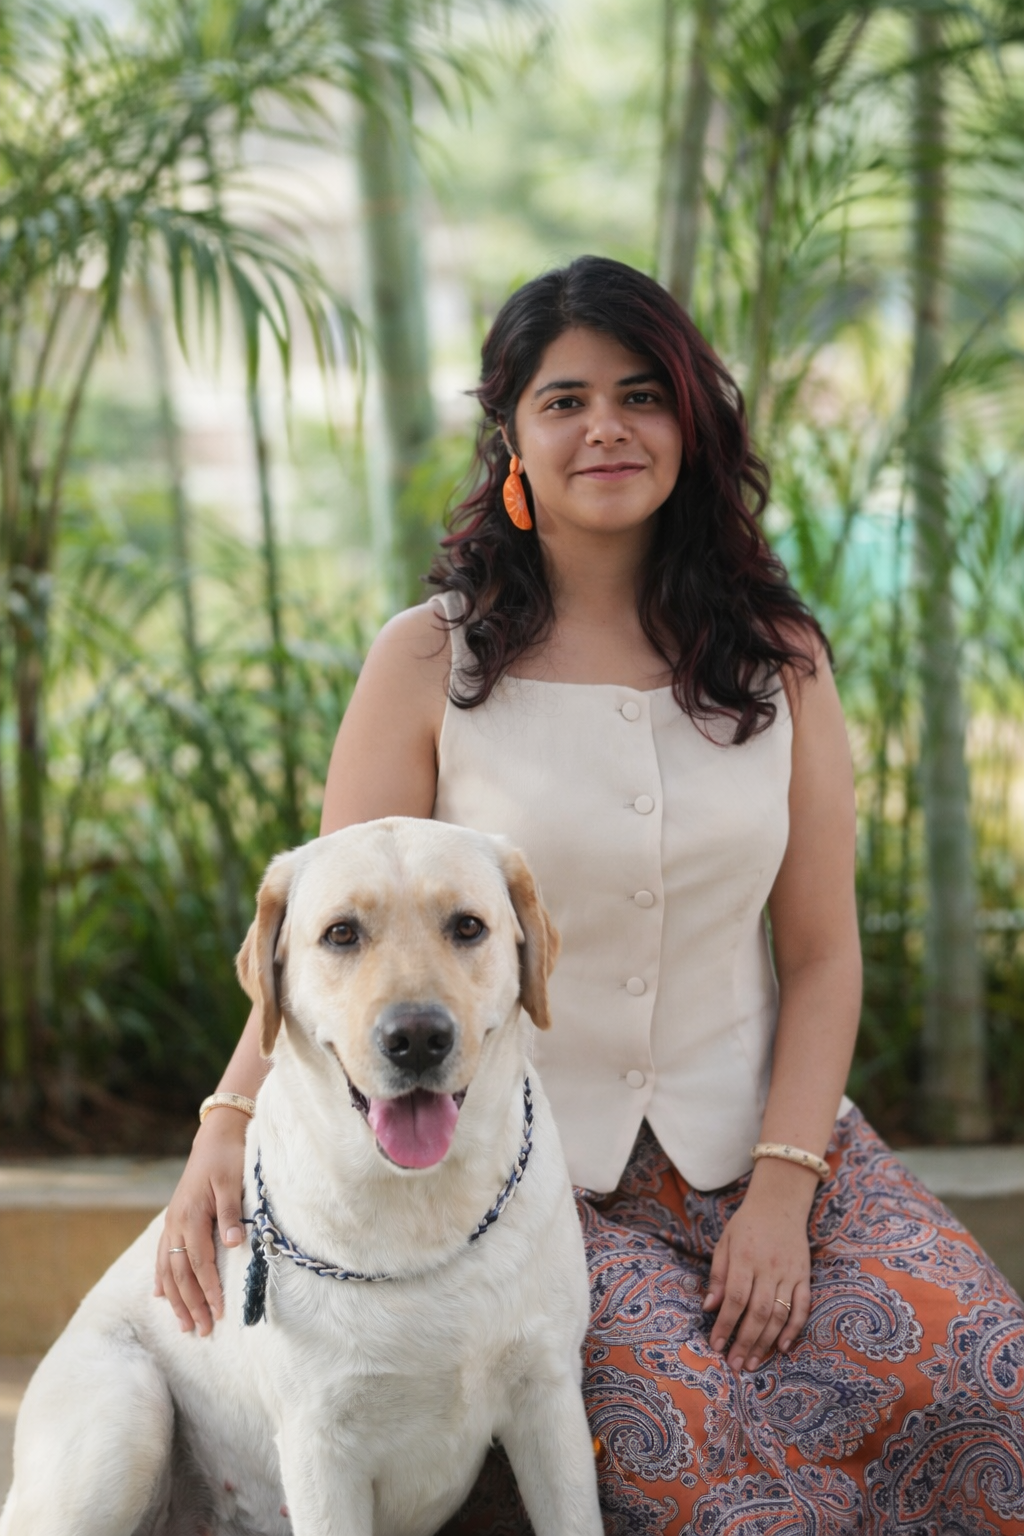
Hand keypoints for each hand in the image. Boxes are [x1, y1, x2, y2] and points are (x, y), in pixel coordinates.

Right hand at [154, 1107, 248, 1334]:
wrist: (215, 1134)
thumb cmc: (228, 1156)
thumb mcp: (233, 1181)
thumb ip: (230, 1213)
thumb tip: (234, 1244)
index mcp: (191, 1215)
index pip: (200, 1262)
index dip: (209, 1289)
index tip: (219, 1312)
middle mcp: (177, 1222)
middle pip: (181, 1272)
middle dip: (191, 1303)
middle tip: (201, 1331)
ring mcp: (172, 1222)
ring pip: (168, 1269)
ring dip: (176, 1299)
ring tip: (184, 1324)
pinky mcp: (174, 1219)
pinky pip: (162, 1254)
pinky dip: (162, 1277)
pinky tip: (160, 1295)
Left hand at [702, 1159, 815, 1370]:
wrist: (780, 1204)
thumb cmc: (746, 1225)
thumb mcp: (725, 1243)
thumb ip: (718, 1275)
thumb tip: (709, 1307)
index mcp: (745, 1257)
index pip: (735, 1298)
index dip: (725, 1324)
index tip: (715, 1345)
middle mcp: (769, 1266)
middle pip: (758, 1312)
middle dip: (745, 1341)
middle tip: (735, 1364)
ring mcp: (790, 1272)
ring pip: (780, 1314)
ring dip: (766, 1342)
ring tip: (753, 1363)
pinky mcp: (804, 1276)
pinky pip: (803, 1306)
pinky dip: (794, 1329)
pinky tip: (782, 1347)